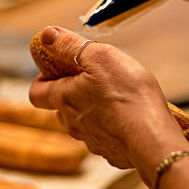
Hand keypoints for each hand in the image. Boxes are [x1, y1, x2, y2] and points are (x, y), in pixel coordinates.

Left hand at [29, 26, 183, 175]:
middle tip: (94, 79)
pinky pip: (106, 137)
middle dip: (72, 93)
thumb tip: (46, 35)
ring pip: (83, 123)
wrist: (152, 137)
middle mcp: (72, 124)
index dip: (42, 79)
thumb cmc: (127, 95)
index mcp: (64, 99)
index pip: (36, 92)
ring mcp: (92, 142)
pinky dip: (112, 127)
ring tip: (116, 98)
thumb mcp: (99, 56)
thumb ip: (70, 45)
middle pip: (61, 108)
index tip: (58, 69)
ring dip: (92, 110)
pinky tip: (130, 118)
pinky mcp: (112, 153)